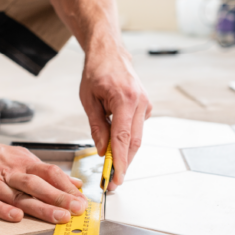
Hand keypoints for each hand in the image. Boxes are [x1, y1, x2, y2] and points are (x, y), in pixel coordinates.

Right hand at [0, 135, 87, 222]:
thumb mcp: (23, 159)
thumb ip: (48, 173)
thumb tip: (75, 184)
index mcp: (24, 164)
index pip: (50, 173)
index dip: (67, 187)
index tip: (82, 200)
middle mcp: (11, 173)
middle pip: (38, 185)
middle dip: (60, 197)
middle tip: (77, 209)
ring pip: (19, 195)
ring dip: (40, 207)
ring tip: (58, 217)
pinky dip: (2, 209)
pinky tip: (16, 217)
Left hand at [80, 48, 151, 190]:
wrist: (110, 53)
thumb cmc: (97, 72)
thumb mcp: (88, 100)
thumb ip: (97, 127)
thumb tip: (103, 150)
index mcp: (124, 99)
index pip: (123, 138)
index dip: (120, 162)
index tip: (116, 178)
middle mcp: (140, 102)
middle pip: (134, 142)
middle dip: (124, 164)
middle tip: (112, 181)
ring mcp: (145, 104)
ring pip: (137, 138)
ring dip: (125, 154)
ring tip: (111, 168)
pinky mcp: (146, 107)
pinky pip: (136, 129)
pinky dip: (126, 139)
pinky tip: (115, 142)